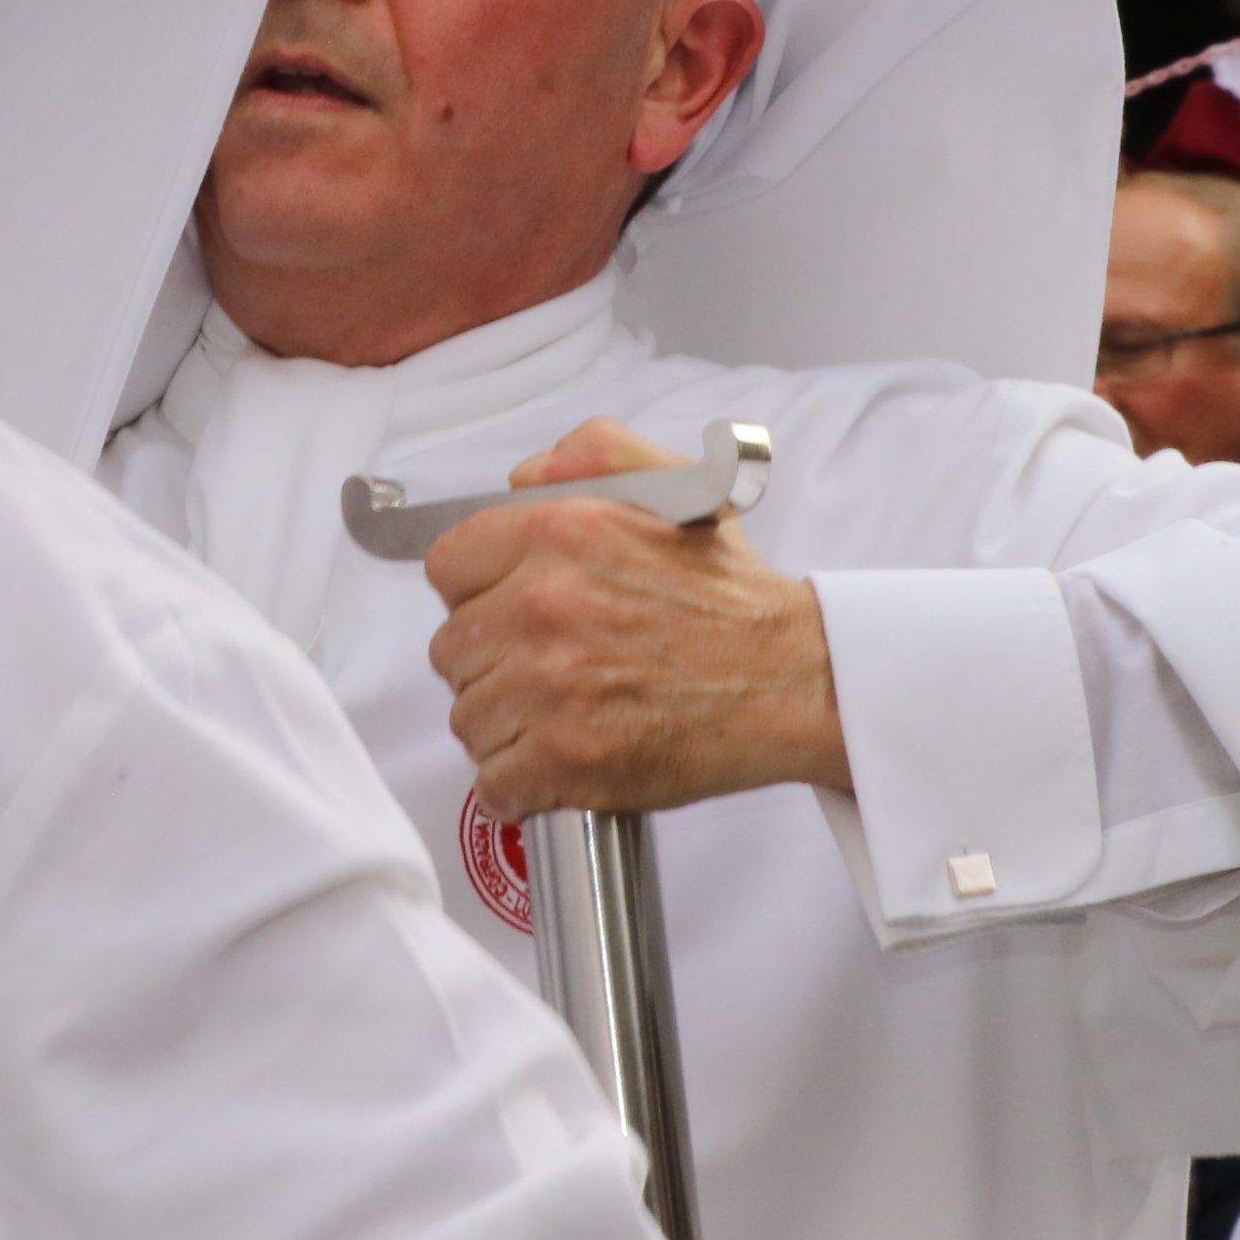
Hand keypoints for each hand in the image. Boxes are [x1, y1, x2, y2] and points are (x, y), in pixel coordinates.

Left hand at [423, 419, 844, 818]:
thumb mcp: (669, 482)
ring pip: (469, 719)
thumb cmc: (730, 595)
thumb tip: (518, 478)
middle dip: (489, 662)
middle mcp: (544, 605)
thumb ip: (587, 453)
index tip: (505, 610)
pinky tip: (552, 768)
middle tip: (543, 668)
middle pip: (451, 649)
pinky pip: (495, 784)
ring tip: (556, 717)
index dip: (476, 592)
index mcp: (558, 533)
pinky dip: (517, 787)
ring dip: (504, 726)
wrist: (792, 680)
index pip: (447, 568)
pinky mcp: (569, 760)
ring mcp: (552, 688)